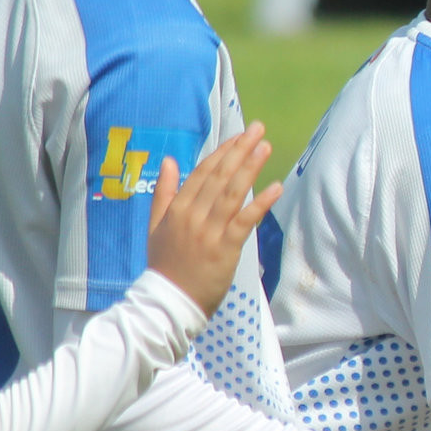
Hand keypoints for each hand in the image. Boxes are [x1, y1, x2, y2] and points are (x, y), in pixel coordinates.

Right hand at [144, 125, 282, 315]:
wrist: (168, 301)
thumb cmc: (165, 264)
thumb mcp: (156, 226)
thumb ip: (164, 192)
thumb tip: (171, 161)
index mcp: (177, 208)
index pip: (203, 172)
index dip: (223, 152)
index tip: (240, 135)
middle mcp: (193, 215)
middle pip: (219, 176)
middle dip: (240, 150)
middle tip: (259, 129)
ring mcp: (209, 231)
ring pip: (232, 193)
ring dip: (250, 168)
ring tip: (265, 147)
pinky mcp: (225, 248)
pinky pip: (245, 220)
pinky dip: (260, 203)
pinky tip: (275, 187)